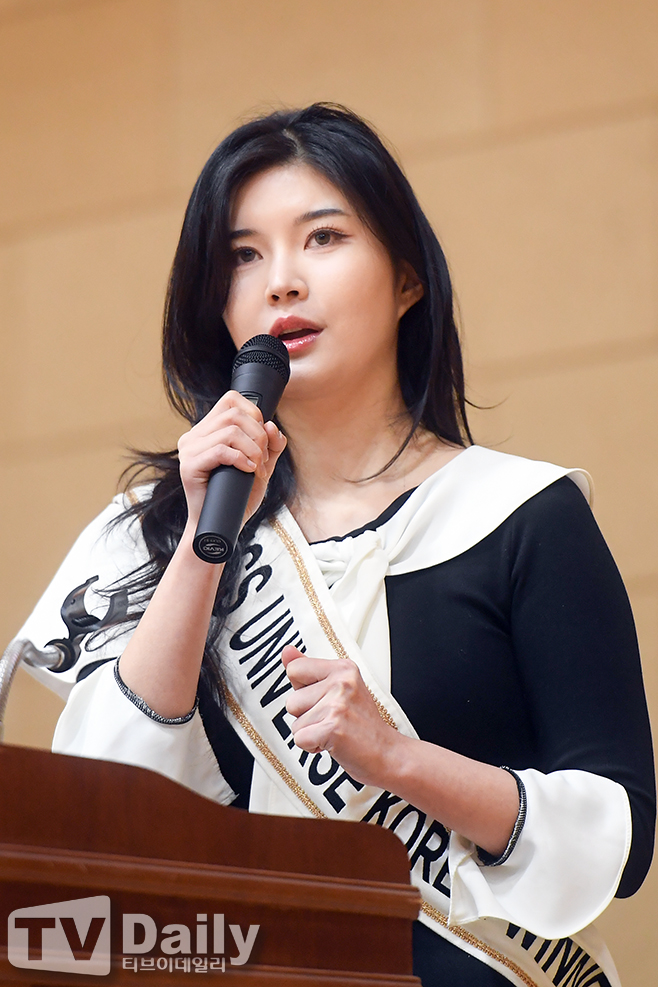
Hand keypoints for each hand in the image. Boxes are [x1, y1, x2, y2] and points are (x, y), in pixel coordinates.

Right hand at [177, 390, 286, 528]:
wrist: (223, 525)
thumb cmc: (238, 496)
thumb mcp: (261, 466)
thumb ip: (270, 446)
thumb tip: (271, 426)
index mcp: (206, 431)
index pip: (230, 399)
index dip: (253, 412)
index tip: (262, 437)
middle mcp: (194, 436)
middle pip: (234, 414)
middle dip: (258, 435)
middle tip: (262, 459)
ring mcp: (188, 450)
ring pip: (229, 431)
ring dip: (252, 449)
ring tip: (256, 468)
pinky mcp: (188, 466)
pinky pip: (220, 450)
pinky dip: (241, 458)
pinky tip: (247, 470)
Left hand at [282, 645, 397, 785]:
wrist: (387, 753)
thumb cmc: (362, 724)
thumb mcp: (338, 688)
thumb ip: (309, 669)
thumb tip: (287, 651)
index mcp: (343, 668)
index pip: (295, 669)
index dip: (303, 691)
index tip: (324, 700)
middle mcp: (342, 682)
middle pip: (292, 701)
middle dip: (306, 717)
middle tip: (332, 720)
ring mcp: (338, 704)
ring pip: (295, 723)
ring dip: (310, 733)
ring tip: (333, 731)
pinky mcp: (333, 728)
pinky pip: (300, 739)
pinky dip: (312, 747)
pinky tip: (332, 742)